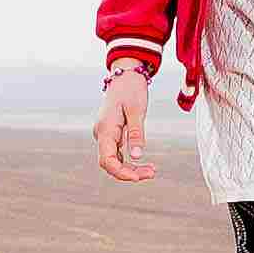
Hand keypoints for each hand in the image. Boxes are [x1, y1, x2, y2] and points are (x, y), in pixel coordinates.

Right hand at [94, 64, 154, 182]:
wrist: (125, 75)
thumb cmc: (131, 89)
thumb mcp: (136, 110)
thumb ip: (136, 134)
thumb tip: (137, 156)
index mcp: (105, 128)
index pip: (107, 160)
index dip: (121, 172)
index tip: (138, 177)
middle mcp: (102, 133)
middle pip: (110, 163)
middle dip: (129, 173)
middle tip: (152, 173)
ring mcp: (106, 134)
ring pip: (114, 160)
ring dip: (131, 168)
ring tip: (151, 170)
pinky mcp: (112, 134)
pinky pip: (118, 154)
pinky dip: (129, 161)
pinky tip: (144, 164)